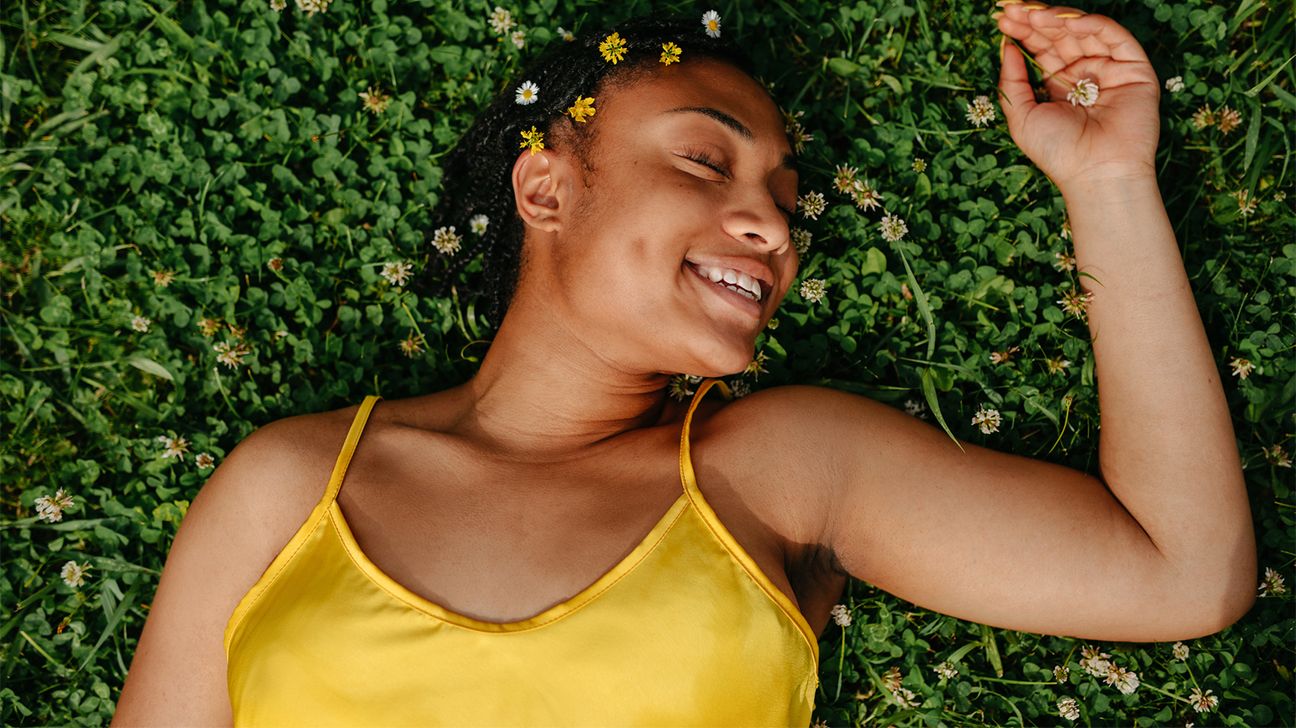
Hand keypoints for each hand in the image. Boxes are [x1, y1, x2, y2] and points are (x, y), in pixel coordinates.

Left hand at [996, 3, 1161, 191]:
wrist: (1097, 173)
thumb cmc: (1058, 152)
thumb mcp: (1022, 115)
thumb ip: (1012, 82)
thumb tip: (1005, 47)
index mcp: (1058, 85)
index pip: (1041, 49)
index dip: (1023, 32)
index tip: (1002, 18)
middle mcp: (1083, 74)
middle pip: (1059, 37)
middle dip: (1035, 20)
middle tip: (1012, 9)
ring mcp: (1109, 69)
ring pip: (1083, 32)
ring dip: (1057, 19)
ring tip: (1031, 14)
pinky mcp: (1134, 68)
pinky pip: (1113, 37)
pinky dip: (1091, 25)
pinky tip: (1067, 22)